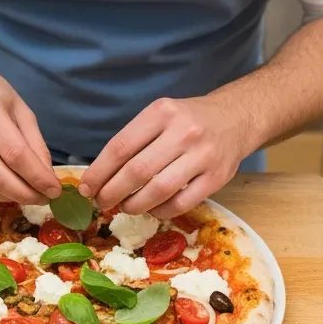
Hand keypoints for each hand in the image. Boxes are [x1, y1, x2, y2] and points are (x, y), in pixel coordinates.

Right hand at [0, 65, 62, 204]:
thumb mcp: (20, 108)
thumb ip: (35, 142)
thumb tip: (47, 178)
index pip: (15, 153)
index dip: (37, 177)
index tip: (54, 190)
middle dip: (24, 193)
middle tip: (43, 199)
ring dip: (8, 198)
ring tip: (27, 195)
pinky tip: (6, 189)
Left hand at [79, 96, 254, 217]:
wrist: (236, 118)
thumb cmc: (188, 120)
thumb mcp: (161, 115)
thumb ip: (135, 140)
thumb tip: (101, 175)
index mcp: (161, 112)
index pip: (121, 147)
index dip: (99, 172)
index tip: (86, 188)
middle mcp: (183, 132)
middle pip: (137, 171)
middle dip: (112, 192)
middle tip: (101, 202)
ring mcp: (203, 155)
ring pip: (159, 190)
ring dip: (135, 205)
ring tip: (124, 207)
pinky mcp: (218, 177)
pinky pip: (182, 202)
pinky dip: (161, 211)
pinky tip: (152, 209)